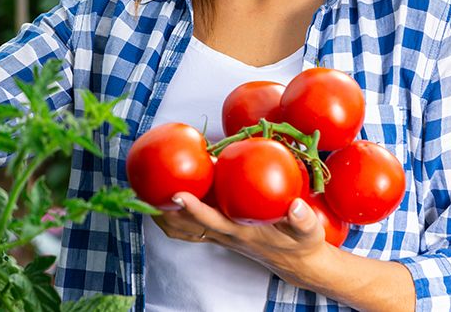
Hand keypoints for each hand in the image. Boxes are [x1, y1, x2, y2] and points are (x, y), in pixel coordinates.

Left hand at [152, 192, 330, 287]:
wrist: (297, 263)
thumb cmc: (301, 243)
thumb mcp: (308, 232)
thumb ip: (302, 220)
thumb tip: (295, 206)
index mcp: (241, 231)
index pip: (211, 221)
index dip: (193, 208)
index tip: (177, 194)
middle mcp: (224, 234)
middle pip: (185, 226)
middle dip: (164, 210)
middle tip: (143, 187)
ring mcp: (219, 234)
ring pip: (182, 228)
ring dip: (162, 213)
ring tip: (142, 191)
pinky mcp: (219, 231)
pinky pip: (189, 225)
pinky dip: (173, 214)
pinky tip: (164, 198)